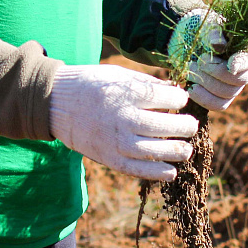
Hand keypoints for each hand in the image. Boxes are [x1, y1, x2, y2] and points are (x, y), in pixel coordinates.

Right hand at [48, 65, 196, 180]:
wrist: (56, 103)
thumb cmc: (92, 84)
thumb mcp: (118, 74)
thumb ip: (146, 83)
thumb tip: (175, 90)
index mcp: (125, 93)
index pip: (165, 97)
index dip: (179, 98)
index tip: (182, 99)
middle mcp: (122, 117)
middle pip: (163, 125)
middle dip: (184, 126)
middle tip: (191, 125)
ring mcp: (115, 140)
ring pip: (154, 150)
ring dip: (176, 151)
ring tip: (187, 149)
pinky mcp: (108, 158)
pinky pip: (136, 169)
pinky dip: (157, 173)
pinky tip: (172, 172)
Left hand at [167, 8, 247, 110]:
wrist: (196, 42)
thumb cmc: (207, 31)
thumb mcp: (210, 26)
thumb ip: (214, 34)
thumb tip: (217, 45)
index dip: (240, 64)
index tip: (230, 65)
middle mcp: (246, 70)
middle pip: (237, 80)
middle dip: (214, 73)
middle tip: (197, 63)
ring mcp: (236, 86)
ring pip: (227, 94)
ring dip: (206, 84)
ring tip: (191, 71)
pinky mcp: (223, 97)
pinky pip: (218, 105)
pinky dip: (204, 99)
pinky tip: (191, 89)